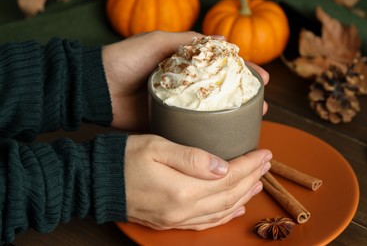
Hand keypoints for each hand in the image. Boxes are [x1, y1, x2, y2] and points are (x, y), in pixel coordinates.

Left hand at [102, 31, 269, 130]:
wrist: (96, 86)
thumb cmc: (126, 59)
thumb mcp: (157, 41)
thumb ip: (186, 41)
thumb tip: (222, 40)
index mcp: (185, 66)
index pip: (221, 68)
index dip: (243, 73)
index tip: (263, 80)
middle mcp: (184, 87)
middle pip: (220, 93)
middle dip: (243, 99)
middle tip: (261, 107)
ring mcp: (177, 107)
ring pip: (209, 114)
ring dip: (230, 120)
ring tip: (250, 124)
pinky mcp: (165, 124)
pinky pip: (189, 130)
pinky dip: (206, 135)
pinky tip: (222, 140)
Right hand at [123, 135, 271, 229]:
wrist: (96, 182)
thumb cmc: (123, 158)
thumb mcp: (157, 147)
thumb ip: (191, 158)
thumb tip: (223, 166)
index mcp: (182, 190)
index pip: (229, 177)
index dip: (250, 164)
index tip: (265, 152)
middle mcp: (183, 210)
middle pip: (229, 195)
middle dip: (252, 178)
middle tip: (267, 163)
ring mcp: (176, 219)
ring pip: (221, 210)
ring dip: (243, 196)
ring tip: (258, 183)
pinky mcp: (169, 221)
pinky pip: (205, 222)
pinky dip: (224, 215)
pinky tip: (234, 208)